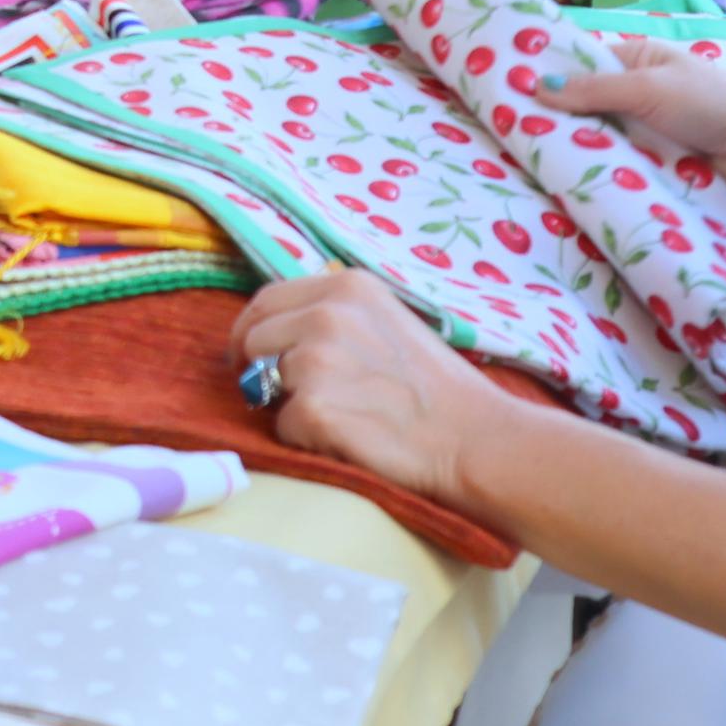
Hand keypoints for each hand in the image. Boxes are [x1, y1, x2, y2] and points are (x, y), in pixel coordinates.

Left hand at [232, 268, 499, 497]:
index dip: (252, 331)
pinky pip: (281, 426)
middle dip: (259, 369)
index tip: (250, 356)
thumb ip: (336, 315)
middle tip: (287, 397)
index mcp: (346, 286)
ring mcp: (316, 361)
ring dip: (288, 405)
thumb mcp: (386, 321)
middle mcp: (327, 314)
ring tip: (341, 416)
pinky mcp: (313, 408)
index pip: (266, 299)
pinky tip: (347, 438)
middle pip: (254, 338)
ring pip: (262, 383)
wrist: (475, 439)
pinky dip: (304, 438)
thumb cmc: (435, 389)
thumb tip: (279, 330)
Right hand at [529, 44, 725, 190]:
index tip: (506, 91)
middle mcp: (637, 95)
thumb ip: (594, 89)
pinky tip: (568, 183)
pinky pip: (618, 167)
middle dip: (558, 120)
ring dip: (580, 150)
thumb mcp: (648, 87)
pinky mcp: (654, 165)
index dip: (549, 77)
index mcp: (636, 61)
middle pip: (586, 107)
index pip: (582, 65)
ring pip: (600, 140)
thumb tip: (537, 86)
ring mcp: (645, 132)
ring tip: (531, 161)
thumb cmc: (708, 101)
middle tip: (511, 133)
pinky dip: (602, 173)